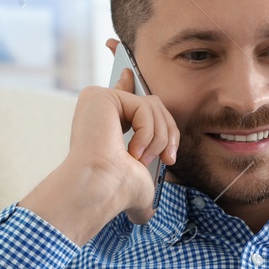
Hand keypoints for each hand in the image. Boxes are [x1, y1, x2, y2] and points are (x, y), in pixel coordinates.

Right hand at [19, 46, 180, 243]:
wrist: (102, 189)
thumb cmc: (117, 192)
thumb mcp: (141, 183)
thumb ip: (143, 185)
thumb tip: (144, 219)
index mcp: (109, 120)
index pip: (124, 86)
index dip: (126, 68)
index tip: (118, 50)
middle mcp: (101, 106)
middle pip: (156, 103)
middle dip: (168, 134)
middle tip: (165, 159)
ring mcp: (99, 99)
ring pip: (155, 105)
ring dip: (159, 139)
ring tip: (140, 158)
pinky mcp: (101, 96)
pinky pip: (145, 107)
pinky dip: (148, 133)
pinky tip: (132, 149)